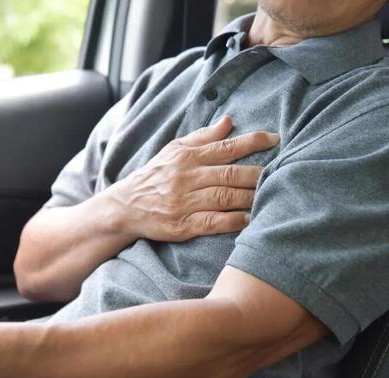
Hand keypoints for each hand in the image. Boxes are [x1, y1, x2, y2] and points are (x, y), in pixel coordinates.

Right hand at [108, 116, 278, 241]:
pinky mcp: (182, 225)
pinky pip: (213, 222)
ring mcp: (184, 203)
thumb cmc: (154, 176)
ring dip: (250, 197)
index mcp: (186, 157)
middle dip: (258, 174)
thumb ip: (202, 137)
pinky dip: (234, 221)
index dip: (252, 142)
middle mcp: (186, 178)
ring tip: (271, 196)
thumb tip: (229, 121)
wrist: (126, 206)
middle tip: (282, 172)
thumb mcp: (173, 150)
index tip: (276, 139)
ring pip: (225, 198)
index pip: (225, 147)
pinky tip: (249, 219)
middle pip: (229, 174)